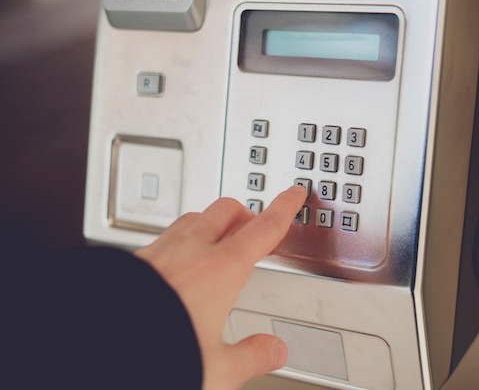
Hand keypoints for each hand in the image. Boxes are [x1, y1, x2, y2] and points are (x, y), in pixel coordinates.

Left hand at [136, 185, 305, 389]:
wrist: (101, 345)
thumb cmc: (158, 351)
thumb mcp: (217, 368)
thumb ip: (252, 355)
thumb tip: (274, 350)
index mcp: (221, 270)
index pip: (264, 228)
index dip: (284, 208)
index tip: (293, 193)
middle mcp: (190, 252)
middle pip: (226, 211)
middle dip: (245, 212)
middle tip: (254, 225)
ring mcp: (159, 251)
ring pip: (193, 218)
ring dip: (211, 222)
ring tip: (217, 239)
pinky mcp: (133, 261)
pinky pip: (164, 236)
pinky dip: (180, 239)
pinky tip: (176, 261)